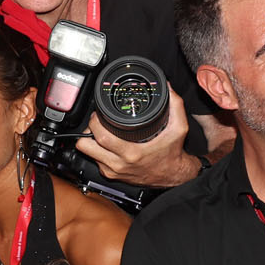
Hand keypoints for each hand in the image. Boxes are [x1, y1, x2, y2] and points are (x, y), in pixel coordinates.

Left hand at [72, 88, 197, 188]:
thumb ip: (175, 106)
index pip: (100, 136)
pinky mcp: (111, 176)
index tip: (99, 114)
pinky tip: (107, 145)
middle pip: (85, 146)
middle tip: (97, 123)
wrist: (172, 176)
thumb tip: (167, 87)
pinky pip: (95, 161)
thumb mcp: (178, 128)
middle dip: (88, 131)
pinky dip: (97, 152)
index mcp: (132, 153)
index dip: (95, 122)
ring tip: (101, 133)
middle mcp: (119, 164)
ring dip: (90, 142)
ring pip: (87, 154)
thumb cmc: (172, 154)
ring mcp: (113, 172)